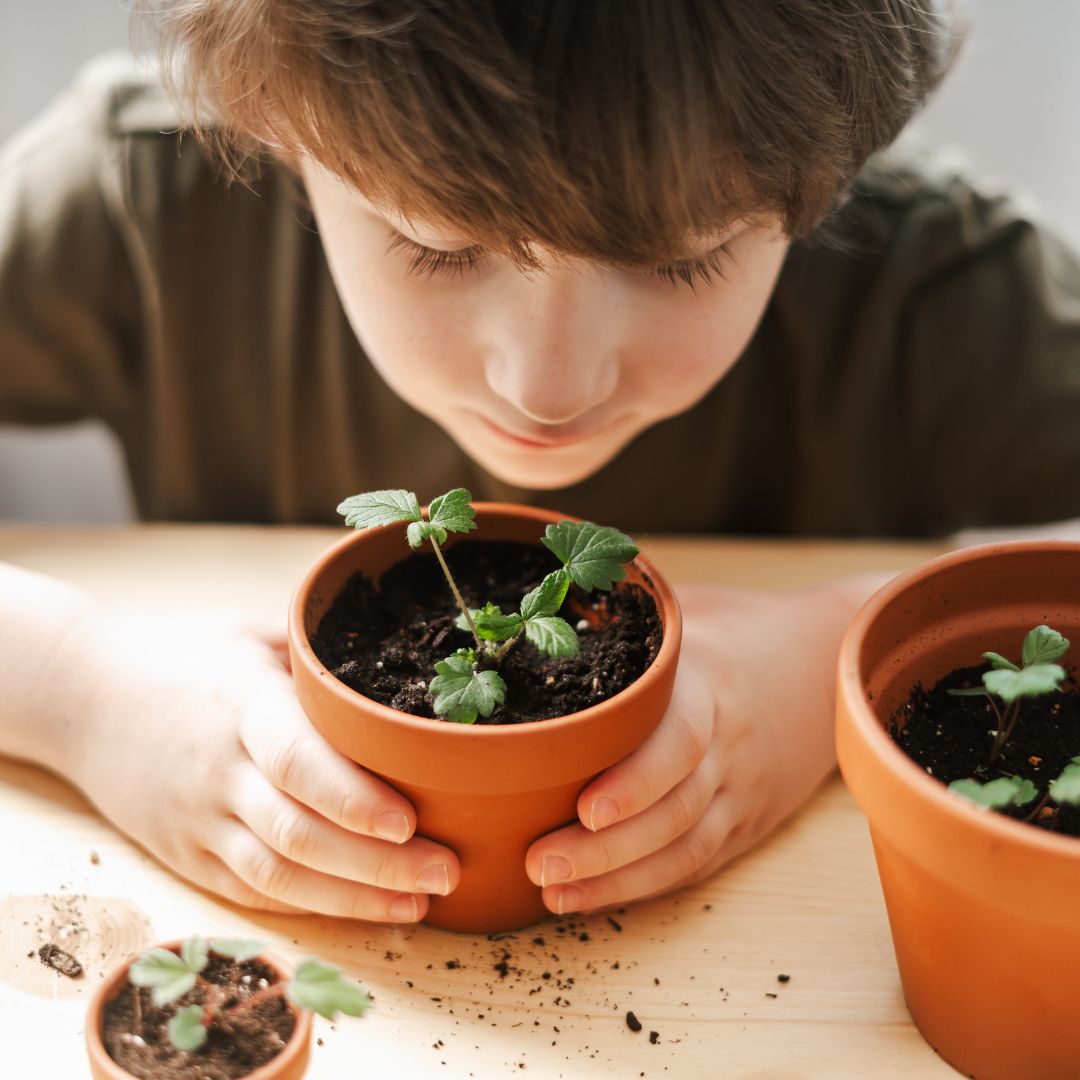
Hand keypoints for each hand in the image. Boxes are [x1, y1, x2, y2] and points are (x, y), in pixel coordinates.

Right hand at [55, 608, 459, 920]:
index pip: (296, 759)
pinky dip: (313, 907)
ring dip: (355, 896)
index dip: (353, 797)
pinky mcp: (187, 853)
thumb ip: (320, 653)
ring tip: (421, 902)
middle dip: (377, 861)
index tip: (410, 821)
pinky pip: (253, 890)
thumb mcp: (251, 632)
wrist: (83, 695)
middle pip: (299, 831)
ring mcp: (198, 819)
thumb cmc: (186, 655)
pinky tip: (366, 908)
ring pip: (279, 874)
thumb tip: (411, 649)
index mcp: (241, 705)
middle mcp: (218, 769)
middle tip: (447, 870)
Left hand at [524, 579, 876, 913]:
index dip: (636, 782)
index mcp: (711, 685)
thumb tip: (536, 599)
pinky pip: (695, 861)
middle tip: (539, 863)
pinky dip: (642, 885)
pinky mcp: (744, 821)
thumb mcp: (687, 610)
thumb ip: (624, 615)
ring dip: (617, 878)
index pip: (680, 741)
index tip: (584, 809)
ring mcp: (741, 789)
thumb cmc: (737, 629)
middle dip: (606, 848)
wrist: (829, 665)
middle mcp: (729, 745)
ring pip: (684, 847)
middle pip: (674, 809)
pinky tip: (587, 897)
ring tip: (553, 892)